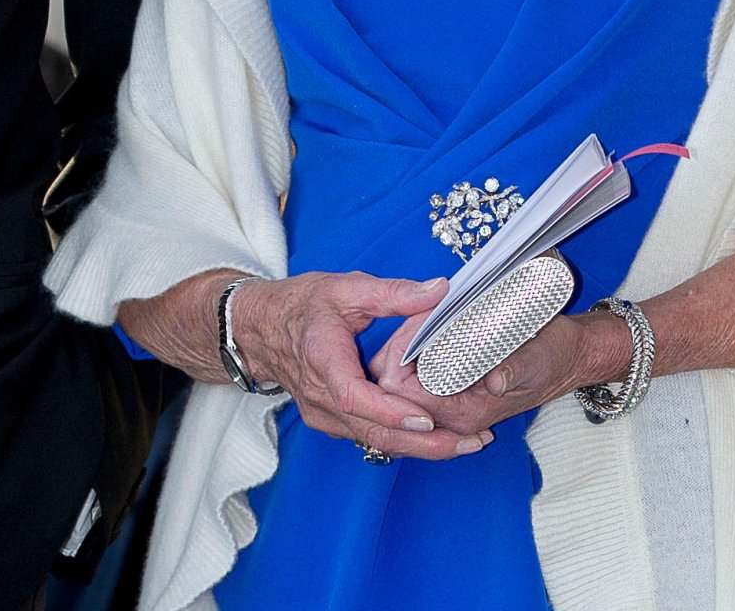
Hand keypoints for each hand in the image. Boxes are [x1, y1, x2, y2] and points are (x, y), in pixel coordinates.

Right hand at [231, 271, 495, 459]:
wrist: (263, 329)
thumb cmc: (306, 304)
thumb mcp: (348, 287)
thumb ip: (394, 292)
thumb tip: (440, 290)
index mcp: (322, 360)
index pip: (354, 397)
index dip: (390, 413)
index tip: (427, 419)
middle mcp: (321, 397)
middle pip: (372, 433)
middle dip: (424, 444)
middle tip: (471, 442)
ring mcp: (324, 414)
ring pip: (374, 442)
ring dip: (420, 448)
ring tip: (468, 442)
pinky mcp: (332, 421)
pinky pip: (369, 437)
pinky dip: (404, 441)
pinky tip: (439, 438)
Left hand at [369, 306, 632, 436]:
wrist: (568, 356)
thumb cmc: (555, 359)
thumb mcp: (538, 360)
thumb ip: (514, 370)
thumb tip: (495, 379)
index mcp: (465, 412)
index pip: (407, 394)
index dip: (402, 356)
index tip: (416, 319)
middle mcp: (451, 410)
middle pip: (397, 386)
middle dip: (400, 345)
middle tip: (415, 309)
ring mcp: (451, 396)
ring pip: (405, 373)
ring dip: (409, 340)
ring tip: (423, 308)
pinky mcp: (454, 379)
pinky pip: (421, 363)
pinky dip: (421, 339)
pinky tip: (430, 316)